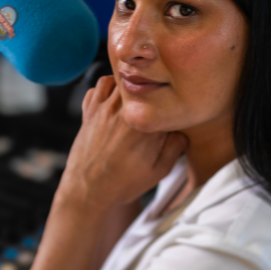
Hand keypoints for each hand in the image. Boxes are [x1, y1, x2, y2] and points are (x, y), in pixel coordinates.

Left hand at [55, 76, 187, 212]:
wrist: (87, 191)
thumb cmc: (122, 184)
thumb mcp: (157, 172)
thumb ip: (174, 149)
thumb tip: (183, 130)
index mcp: (147, 125)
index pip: (165, 99)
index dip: (170, 101)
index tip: (172, 107)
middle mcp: (126, 112)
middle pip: (144, 81)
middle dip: (152, 85)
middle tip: (154, 97)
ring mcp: (105, 109)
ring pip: (121, 78)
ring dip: (130, 84)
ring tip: (135, 96)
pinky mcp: (90, 111)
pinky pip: (99, 86)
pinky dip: (107, 87)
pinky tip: (114, 100)